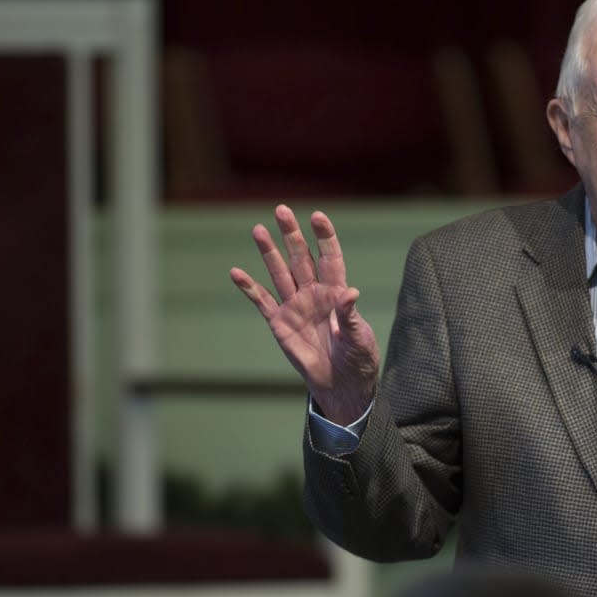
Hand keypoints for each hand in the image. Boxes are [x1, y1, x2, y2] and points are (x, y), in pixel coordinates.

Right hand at [230, 205, 379, 425]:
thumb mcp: (359, 338)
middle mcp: (314, 293)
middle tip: (282, 210)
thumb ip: (352, 316)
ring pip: (280, 273)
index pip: (330, 258)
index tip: (317, 216)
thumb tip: (350, 293)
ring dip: (269, 252)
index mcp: (337, 292)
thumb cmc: (358, 360)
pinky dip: (249, 288)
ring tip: (258, 229)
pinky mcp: (280, 323)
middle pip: (301, 258)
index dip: (324, 237)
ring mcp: (295, 306)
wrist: (341, 385)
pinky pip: (262, 301)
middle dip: (291, 235)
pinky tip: (236, 272)